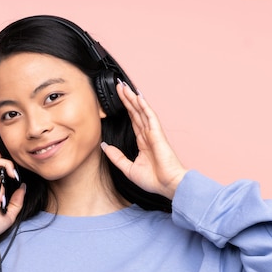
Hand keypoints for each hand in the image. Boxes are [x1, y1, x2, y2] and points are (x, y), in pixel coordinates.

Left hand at [101, 81, 187, 199]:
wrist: (167, 185)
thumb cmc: (153, 180)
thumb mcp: (128, 168)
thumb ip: (116, 157)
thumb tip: (104, 147)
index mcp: (143, 142)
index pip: (132, 120)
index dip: (125, 108)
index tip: (118, 98)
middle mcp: (148, 135)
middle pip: (135, 112)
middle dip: (127, 98)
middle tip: (118, 85)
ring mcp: (153, 133)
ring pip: (141, 111)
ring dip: (133, 98)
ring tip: (124, 87)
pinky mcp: (158, 134)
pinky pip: (150, 117)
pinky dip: (144, 106)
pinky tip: (138, 97)